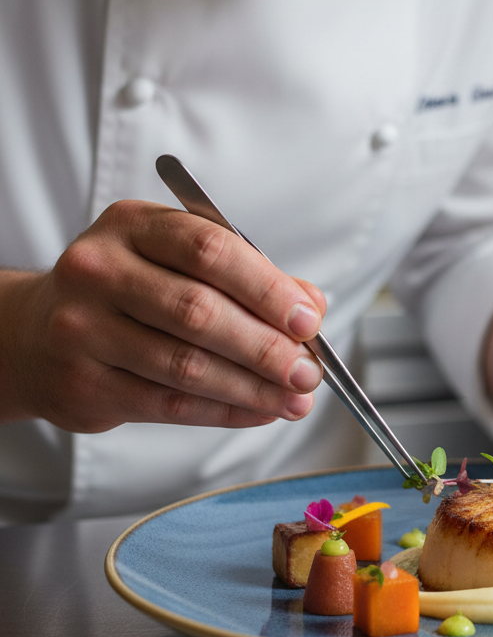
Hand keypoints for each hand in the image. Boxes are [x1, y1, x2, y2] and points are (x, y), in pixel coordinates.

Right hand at [0, 200, 326, 431]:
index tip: (308, 320)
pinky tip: (261, 410)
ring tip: (296, 397)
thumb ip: (250, 276)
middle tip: (309, 369)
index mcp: (132, 225)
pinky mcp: (83, 384)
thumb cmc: (130, 291)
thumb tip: (311, 306)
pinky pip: (169, 404)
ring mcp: (83, 329)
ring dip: (254, 387)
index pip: (210, 250)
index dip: (267, 288)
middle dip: (267, 347)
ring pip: (186, 365)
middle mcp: (99, 270)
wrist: (38, 333)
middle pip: (199, 312)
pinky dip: (226, 411)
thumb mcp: (180, 261)